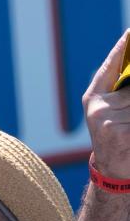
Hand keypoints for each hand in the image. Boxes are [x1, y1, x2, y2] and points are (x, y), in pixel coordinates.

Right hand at [84, 30, 129, 178]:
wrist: (114, 173)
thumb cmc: (120, 138)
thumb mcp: (116, 112)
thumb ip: (123, 93)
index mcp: (94, 99)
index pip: (110, 67)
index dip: (122, 48)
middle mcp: (98, 107)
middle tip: (128, 104)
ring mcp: (109, 120)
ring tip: (129, 123)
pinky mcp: (120, 132)